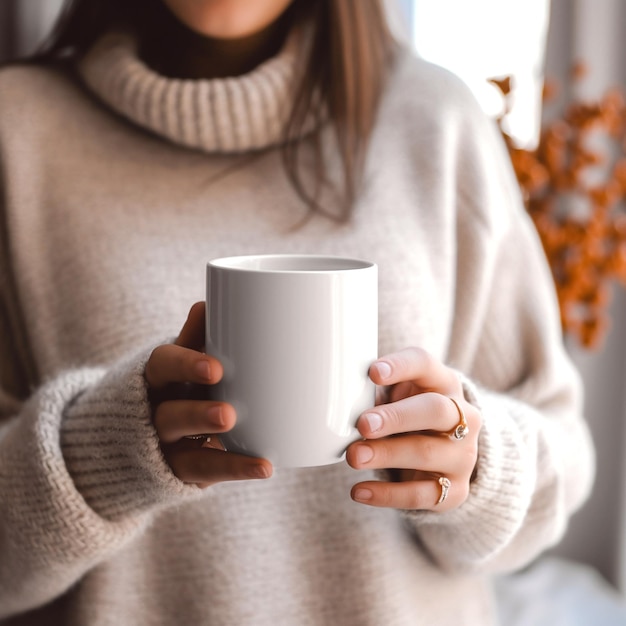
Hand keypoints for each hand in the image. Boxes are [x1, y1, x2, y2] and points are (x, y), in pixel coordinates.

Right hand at [144, 302, 272, 487]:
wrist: (131, 434)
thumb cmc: (173, 385)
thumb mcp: (177, 362)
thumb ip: (193, 338)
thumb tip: (207, 302)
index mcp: (157, 379)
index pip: (161, 366)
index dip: (185, 365)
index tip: (215, 367)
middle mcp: (155, 414)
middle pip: (169, 415)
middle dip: (197, 414)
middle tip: (228, 415)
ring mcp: (167, 449)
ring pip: (185, 453)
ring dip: (222, 455)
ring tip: (258, 456)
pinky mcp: (181, 472)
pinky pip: (206, 473)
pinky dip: (236, 469)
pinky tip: (265, 467)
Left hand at [346, 347, 480, 510]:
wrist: (443, 458)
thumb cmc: (407, 414)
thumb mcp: (396, 396)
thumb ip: (373, 392)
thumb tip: (333, 394)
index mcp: (444, 382)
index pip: (425, 364)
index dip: (400, 366)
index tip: (372, 372)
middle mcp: (464, 416)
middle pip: (434, 410)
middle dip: (396, 417)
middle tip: (363, 424)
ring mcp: (463, 455)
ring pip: (427, 453)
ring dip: (387, 454)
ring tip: (353, 456)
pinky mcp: (456, 490)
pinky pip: (422, 495)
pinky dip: (388, 494)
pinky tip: (359, 491)